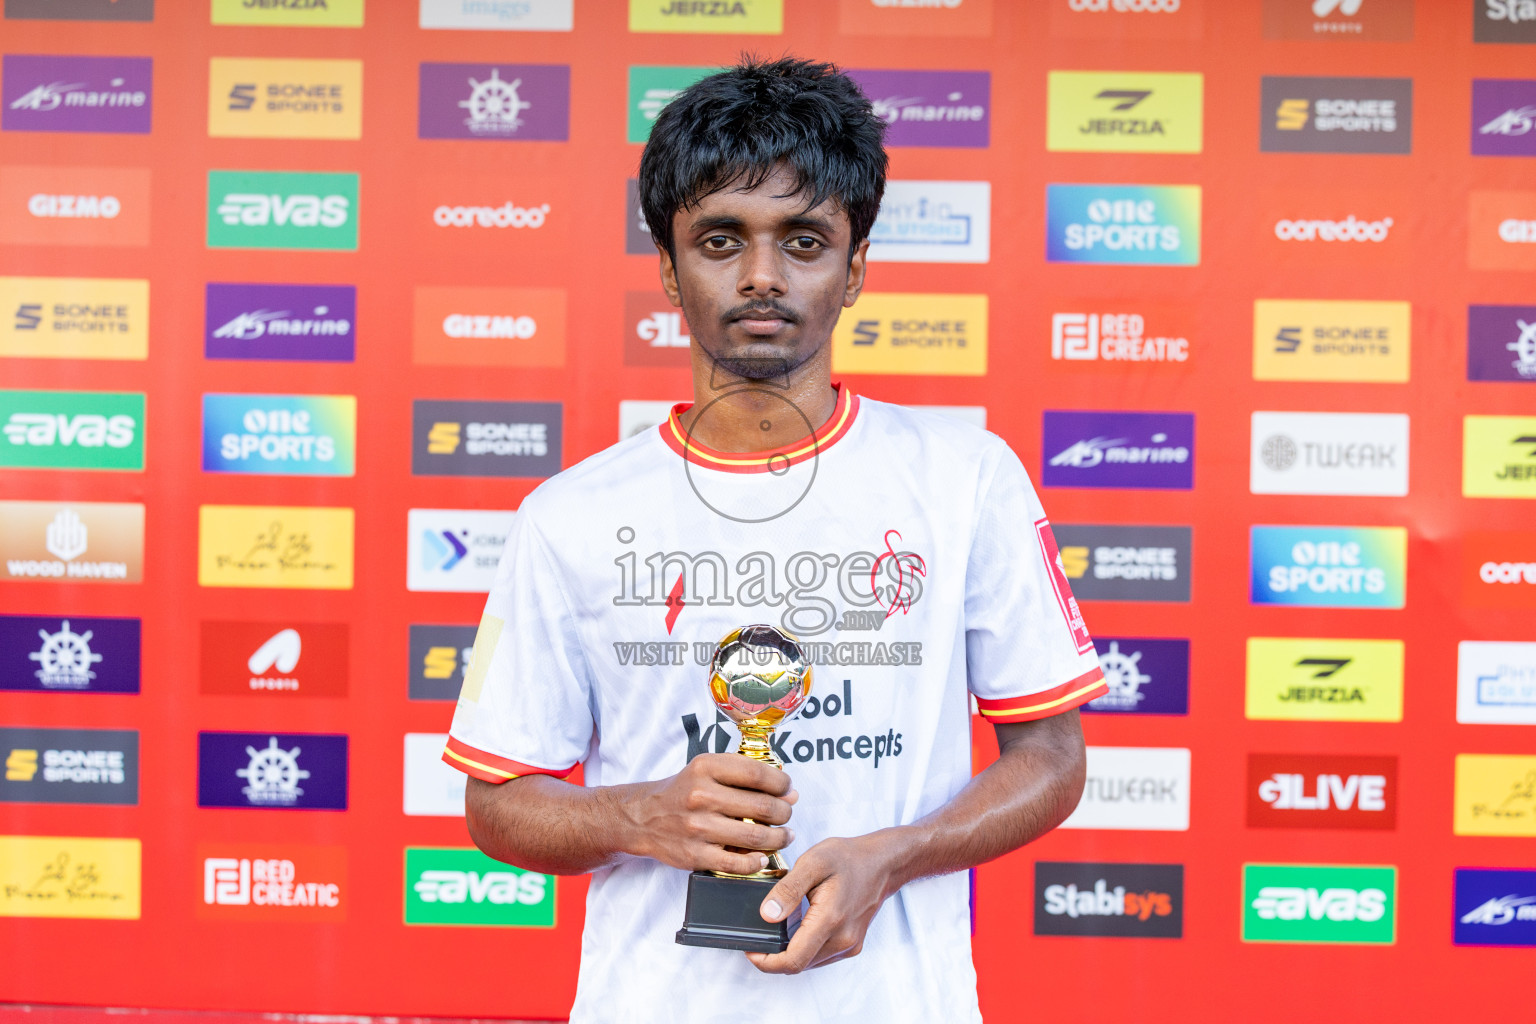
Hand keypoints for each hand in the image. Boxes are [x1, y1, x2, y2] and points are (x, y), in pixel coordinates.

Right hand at [622, 754, 796, 876]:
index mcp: (706, 768)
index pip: (758, 774)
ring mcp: (697, 828)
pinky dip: (756, 861)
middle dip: (784, 812)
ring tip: (784, 835)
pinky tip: (762, 856)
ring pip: (755, 837)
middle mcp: (701, 796)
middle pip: (762, 807)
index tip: (787, 789)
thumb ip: (745, 775)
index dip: (782, 783)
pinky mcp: (694, 855)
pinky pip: (737, 864)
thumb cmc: (683, 791)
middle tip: (786, 814)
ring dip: (779, 838)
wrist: (643, 817)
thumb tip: (789, 793)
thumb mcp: (707, 770)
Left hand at [746, 832, 900, 973]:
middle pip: (799, 964)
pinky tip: (797, 928)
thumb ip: (788, 890)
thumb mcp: (813, 862)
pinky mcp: (851, 945)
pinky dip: (804, 948)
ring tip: (776, 928)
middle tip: (758, 936)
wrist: (882, 863)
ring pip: (809, 962)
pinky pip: (820, 956)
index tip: (751, 949)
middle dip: (773, 957)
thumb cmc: (849, 858)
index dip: (766, 962)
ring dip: (789, 953)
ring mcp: (849, 945)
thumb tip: (767, 915)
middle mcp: (842, 940)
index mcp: (830, 920)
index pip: (792, 960)